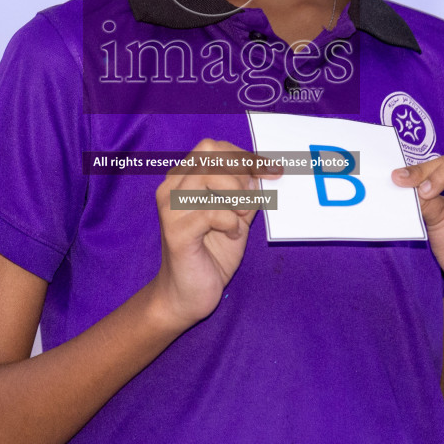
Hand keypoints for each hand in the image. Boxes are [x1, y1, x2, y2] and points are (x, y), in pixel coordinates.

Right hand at [150, 139, 281, 330]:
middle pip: (210, 156)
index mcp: (182, 180)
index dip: (245, 156)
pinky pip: (212, 212)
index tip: (272, 171)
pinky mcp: (176, 232)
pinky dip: (231, 222)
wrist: (187, 295)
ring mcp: (170, 209)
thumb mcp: (237, 216)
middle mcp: (171, 189)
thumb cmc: (211, 254)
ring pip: (209, 178)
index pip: (212, 148)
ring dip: (236, 198)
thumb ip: (247, 193)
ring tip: (240, 219)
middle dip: (240, 177)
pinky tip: (231, 235)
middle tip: (247, 206)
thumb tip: (264, 172)